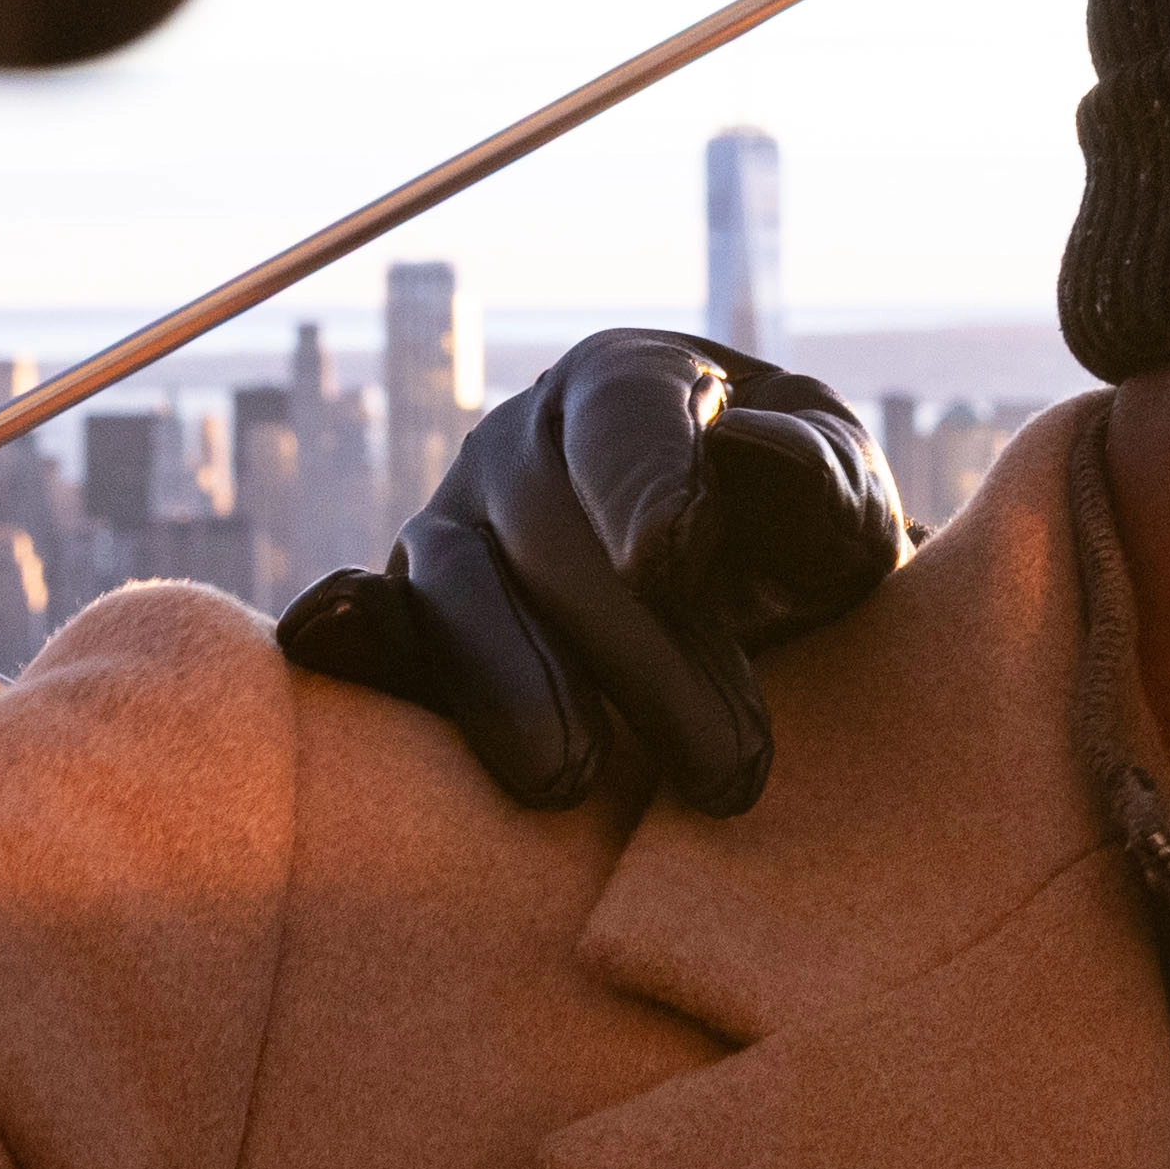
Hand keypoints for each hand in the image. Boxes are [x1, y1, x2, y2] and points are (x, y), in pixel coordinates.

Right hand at [276, 329, 912, 813]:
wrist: (756, 640)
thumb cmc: (803, 554)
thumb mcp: (845, 516)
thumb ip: (820, 478)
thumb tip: (749, 446)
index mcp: (632, 387)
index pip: (627, 412)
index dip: (643, 481)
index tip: (669, 561)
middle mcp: (522, 445)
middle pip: (550, 529)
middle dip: (638, 653)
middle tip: (729, 768)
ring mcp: (453, 530)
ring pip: (452, 586)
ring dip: (511, 685)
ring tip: (574, 781)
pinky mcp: (410, 626)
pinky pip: (373, 631)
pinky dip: (347, 638)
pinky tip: (324, 653)